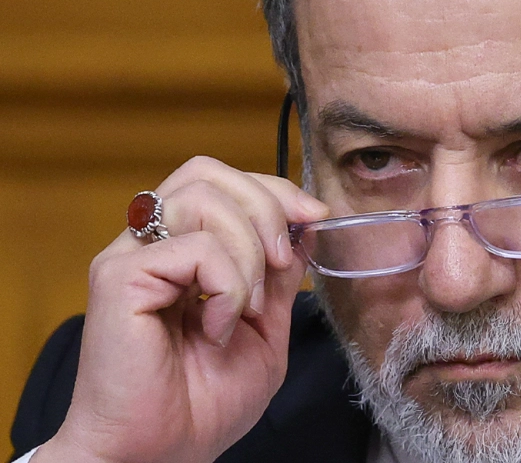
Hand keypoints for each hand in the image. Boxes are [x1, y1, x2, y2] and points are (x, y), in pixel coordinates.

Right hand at [33, 157, 329, 462]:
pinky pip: (195, 248)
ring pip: (202, 198)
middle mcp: (151, 243)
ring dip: (248, 251)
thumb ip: (280, 276)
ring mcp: (131, 256)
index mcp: (182, 249)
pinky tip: (217, 328)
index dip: (275, 188)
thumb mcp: (265, 328)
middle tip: (283, 260)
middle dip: (265, 205)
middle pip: (207, 171)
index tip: (315, 217)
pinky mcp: (120, 278)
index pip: (223, 181)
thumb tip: (303, 226)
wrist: (162, 454)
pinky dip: (228, 286)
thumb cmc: (204, 402)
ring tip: (247, 306)